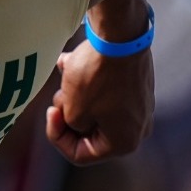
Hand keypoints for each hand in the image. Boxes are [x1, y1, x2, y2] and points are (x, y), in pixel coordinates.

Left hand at [44, 40, 152, 163]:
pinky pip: (105, 91)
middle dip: (68, 112)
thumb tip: (76, 118)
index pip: (80, 155)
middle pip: (88, 132)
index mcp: (124, 143)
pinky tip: (70, 62)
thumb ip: (70, 127)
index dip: (57, 136)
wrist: (120, 34)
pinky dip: (86, 80)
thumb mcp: (73, 111)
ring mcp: (139, 106)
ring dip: (74, 94)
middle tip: (60, 94)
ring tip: (66, 72)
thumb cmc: (97, 76)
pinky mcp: (136, 85)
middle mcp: (137, 128)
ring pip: (94, 108)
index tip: (51, 113)